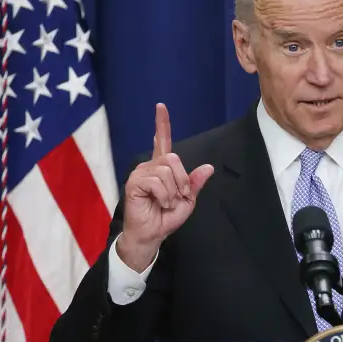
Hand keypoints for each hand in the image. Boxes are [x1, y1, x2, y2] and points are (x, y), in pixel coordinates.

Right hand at [118, 103, 214, 271]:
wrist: (152, 234)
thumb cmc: (166, 217)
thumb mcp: (188, 200)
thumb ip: (195, 183)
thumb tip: (208, 167)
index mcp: (162, 167)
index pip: (162, 140)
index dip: (162, 123)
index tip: (161, 106)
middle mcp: (149, 166)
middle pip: (173, 158)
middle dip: (182, 180)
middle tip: (178, 197)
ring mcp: (140, 173)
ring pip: (166, 170)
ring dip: (173, 191)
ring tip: (166, 202)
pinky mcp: (134, 183)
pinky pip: (157, 181)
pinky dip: (165, 195)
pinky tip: (159, 203)